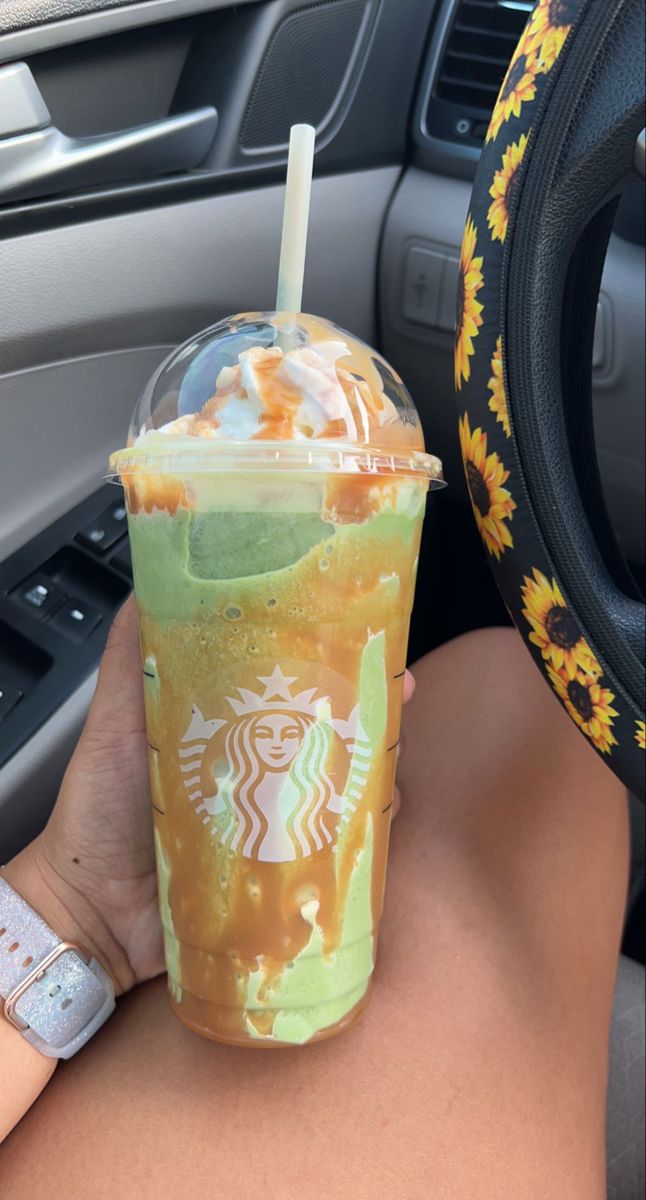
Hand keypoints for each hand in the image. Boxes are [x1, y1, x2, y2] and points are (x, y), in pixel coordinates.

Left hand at [3, 598, 415, 996]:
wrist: (92, 909)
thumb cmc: (98, 809)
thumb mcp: (114, 722)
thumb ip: (131, 660)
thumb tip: (149, 584)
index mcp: (222, 725)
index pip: (283, 681)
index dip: (324, 657)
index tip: (361, 636)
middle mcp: (254, 767)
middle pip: (323, 730)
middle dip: (366, 709)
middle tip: (397, 694)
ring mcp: (269, 819)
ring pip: (336, 784)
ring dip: (371, 769)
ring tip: (389, 756)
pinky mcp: (278, 868)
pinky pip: (329, 846)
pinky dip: (358, 832)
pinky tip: (377, 817)